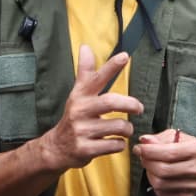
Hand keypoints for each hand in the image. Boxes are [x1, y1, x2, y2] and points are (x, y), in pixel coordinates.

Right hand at [36, 45, 141, 171]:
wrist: (56, 148)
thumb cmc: (74, 118)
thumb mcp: (77, 94)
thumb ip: (85, 72)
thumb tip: (85, 47)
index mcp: (80, 96)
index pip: (96, 77)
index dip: (111, 67)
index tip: (125, 56)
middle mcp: (80, 111)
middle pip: (111, 102)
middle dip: (130, 104)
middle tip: (139, 108)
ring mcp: (82, 131)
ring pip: (117, 126)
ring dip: (127, 128)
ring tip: (126, 129)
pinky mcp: (85, 149)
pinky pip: (113, 145)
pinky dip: (120, 144)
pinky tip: (115, 142)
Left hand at [133, 129, 195, 195]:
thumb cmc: (185, 147)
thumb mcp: (174, 136)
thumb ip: (158, 138)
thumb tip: (144, 141)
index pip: (169, 153)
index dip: (149, 151)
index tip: (138, 148)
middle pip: (163, 171)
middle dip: (147, 163)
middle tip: (143, 157)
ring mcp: (194, 185)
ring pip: (161, 184)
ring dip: (150, 175)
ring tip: (151, 166)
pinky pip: (163, 194)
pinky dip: (155, 186)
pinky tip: (157, 176)